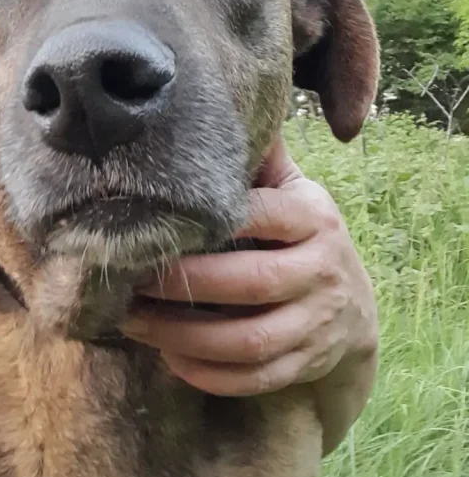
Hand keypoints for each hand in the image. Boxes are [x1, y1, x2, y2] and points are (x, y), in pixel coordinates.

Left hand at [120, 135, 378, 453]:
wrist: (351, 308)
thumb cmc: (296, 236)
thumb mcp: (290, 192)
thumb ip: (256, 160)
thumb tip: (208, 100)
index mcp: (313, 217)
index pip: (260, 215)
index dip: (207, 222)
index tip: (149, 222)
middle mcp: (322, 269)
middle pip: (250, 282)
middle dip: (181, 284)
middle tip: (126, 279)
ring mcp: (317, 323)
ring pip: (249, 340)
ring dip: (183, 336)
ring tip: (132, 321)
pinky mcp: (306, 364)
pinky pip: (254, 377)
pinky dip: (207, 373)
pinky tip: (167, 357)